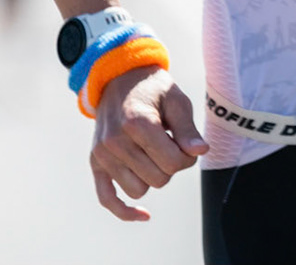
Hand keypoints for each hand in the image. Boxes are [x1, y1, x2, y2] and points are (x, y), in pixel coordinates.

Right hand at [90, 65, 208, 220]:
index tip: (186, 144)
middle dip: (171, 166)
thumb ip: (188, 129)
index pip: (173, 163)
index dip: (187, 158)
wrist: (119, 79)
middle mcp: (116, 141)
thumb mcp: (176, 100)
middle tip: (170, 145)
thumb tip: (200, 152)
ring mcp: (103, 154)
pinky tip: (144, 215)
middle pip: (158, 180)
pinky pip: (107, 199)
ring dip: (151, 177)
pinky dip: (125, 211)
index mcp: (138, 123)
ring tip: (151, 152)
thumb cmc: (154, 90)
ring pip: (138, 190)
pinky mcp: (96, 163)